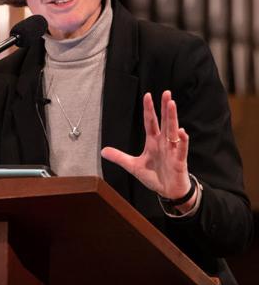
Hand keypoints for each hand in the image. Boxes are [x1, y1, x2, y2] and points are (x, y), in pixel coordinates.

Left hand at [101, 91, 194, 205]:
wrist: (169, 191)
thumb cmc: (155, 176)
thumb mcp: (133, 166)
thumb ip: (119, 157)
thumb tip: (103, 151)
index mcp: (153, 142)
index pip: (150, 122)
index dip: (149, 109)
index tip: (147, 95)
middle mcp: (164, 143)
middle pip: (164, 122)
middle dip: (164, 108)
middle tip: (166, 93)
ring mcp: (172, 151)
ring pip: (173, 131)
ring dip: (172, 118)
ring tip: (172, 104)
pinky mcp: (179, 161)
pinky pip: (181, 149)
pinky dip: (182, 141)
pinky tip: (182, 132)